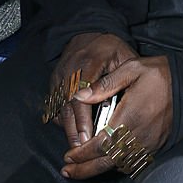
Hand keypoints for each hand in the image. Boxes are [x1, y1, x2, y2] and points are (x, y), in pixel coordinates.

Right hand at [49, 32, 137, 147]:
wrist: (87, 34)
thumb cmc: (110, 49)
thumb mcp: (124, 57)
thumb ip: (125, 79)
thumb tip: (129, 104)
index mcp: (89, 61)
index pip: (82, 94)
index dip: (84, 117)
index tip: (89, 137)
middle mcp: (70, 69)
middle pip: (67, 104)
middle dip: (74, 129)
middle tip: (82, 149)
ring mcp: (59, 76)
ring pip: (59, 107)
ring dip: (67, 128)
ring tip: (76, 146)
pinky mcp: (53, 82)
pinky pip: (54, 105)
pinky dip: (62, 119)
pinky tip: (71, 131)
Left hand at [61, 54, 172, 179]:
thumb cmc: (159, 75)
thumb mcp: (132, 69)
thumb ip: (105, 84)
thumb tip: (79, 96)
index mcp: (130, 117)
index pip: (100, 144)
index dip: (82, 154)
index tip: (68, 156)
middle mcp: (139, 135)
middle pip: (107, 161)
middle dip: (85, 169)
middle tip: (67, 171)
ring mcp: (149, 144)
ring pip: (119, 165)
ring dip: (99, 169)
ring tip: (81, 169)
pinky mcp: (156, 146)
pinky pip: (133, 163)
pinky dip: (117, 166)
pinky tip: (106, 162)